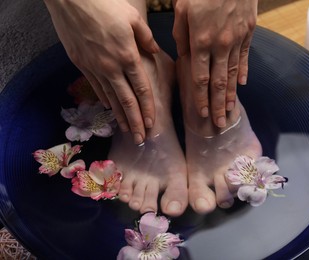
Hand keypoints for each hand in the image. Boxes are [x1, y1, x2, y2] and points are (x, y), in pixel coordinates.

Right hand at [44, 0, 158, 143]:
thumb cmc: (105, 5)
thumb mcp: (132, 17)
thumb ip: (146, 37)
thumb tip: (154, 50)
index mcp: (128, 56)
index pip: (141, 90)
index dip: (147, 109)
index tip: (151, 124)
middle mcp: (112, 67)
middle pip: (127, 101)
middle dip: (134, 122)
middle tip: (140, 139)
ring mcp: (95, 67)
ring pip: (111, 98)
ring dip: (120, 116)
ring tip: (126, 131)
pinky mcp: (81, 64)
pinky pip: (96, 87)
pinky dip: (105, 99)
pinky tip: (110, 109)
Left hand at [172, 0, 257, 127]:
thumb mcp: (182, 10)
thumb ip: (181, 37)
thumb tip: (185, 58)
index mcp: (200, 41)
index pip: (199, 78)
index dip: (200, 98)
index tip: (202, 114)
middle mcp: (220, 46)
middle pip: (219, 82)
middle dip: (218, 105)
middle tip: (219, 124)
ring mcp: (236, 40)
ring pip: (233, 74)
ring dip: (231, 95)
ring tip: (230, 111)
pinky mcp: (248, 33)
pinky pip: (245, 57)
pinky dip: (243, 72)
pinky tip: (242, 85)